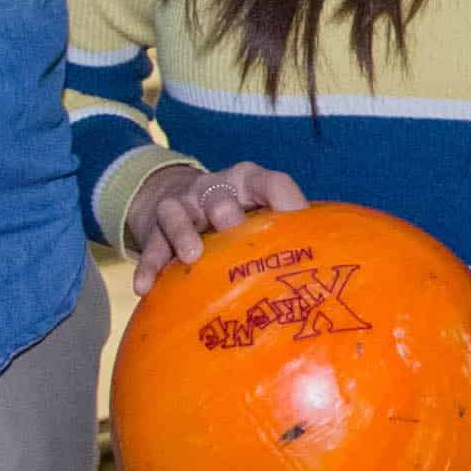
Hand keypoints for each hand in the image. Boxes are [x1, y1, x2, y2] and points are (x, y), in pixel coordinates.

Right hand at [124, 158, 306, 271]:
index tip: (296, 222)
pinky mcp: (156, 227)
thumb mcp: (261, 214)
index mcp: (250, 183)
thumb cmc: (239, 217)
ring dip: (183, 232)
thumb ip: (286, 234)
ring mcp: (184, 205)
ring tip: (192, 256)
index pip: (272, 183)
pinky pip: (151, 245)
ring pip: (178, 211)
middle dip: (225, 209)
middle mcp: (216, 187)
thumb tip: (324, 274)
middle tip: (233, 230)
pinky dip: (148, 265)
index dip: (286, 200)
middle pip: (219, 193)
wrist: (183, 201)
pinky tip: (145, 288)